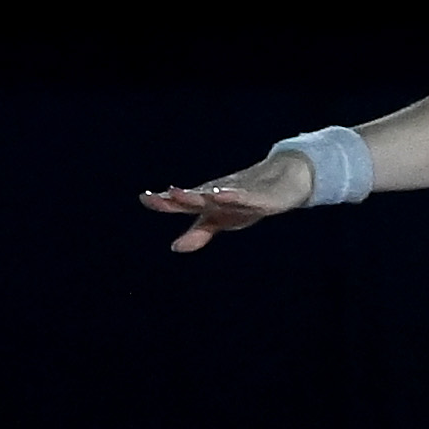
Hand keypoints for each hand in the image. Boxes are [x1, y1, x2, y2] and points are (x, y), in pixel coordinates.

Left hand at [139, 150, 314, 252]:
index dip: (164, 201)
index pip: (182, 202)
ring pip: (219, 194)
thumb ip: (198, 234)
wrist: (283, 181)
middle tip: (162, 195)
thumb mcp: (221, 222)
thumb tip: (174, 248)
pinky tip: (222, 195)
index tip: (145, 198)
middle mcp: (220, 194)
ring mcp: (241, 193)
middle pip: (198, 196)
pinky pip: (247, 197)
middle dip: (181, 197)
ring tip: (184, 193)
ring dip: (202, 194)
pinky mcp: (263, 198)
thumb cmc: (246, 202)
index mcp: (208, 201)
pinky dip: (233, 196)